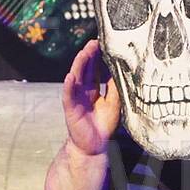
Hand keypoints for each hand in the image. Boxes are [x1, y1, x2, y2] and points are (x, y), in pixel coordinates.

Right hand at [62, 39, 120, 156]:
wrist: (95, 146)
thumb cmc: (103, 125)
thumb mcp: (114, 104)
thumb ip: (114, 88)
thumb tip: (120, 71)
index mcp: (93, 90)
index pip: (94, 70)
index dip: (97, 58)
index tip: (102, 44)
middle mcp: (83, 92)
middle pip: (85, 70)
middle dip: (88, 56)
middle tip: (94, 42)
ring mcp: (76, 99)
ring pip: (76, 78)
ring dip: (79, 65)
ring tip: (83, 53)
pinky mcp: (71, 109)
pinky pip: (68, 95)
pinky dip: (68, 86)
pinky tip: (69, 76)